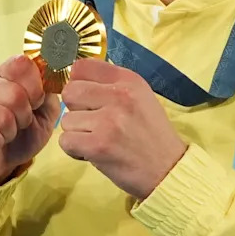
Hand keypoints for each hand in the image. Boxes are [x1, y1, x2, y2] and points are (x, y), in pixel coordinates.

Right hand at [0, 54, 61, 188]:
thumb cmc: (22, 133)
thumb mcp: (45, 113)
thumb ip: (49, 94)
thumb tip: (47, 81)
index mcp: (4, 72)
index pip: (23, 64)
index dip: (36, 88)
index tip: (35, 103)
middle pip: (16, 94)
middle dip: (25, 117)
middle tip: (19, 123)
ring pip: (2, 116)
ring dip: (10, 132)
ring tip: (5, 133)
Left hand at [59, 58, 187, 199]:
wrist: (168, 169)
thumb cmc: (151, 133)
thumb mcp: (140, 97)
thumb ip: (111, 84)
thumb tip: (75, 77)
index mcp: (129, 80)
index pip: (82, 66)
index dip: (77, 82)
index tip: (84, 97)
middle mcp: (119, 95)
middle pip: (70, 91)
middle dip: (75, 110)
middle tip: (91, 122)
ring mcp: (109, 120)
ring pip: (67, 120)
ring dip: (77, 133)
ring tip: (98, 139)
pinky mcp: (99, 145)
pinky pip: (66, 141)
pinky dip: (75, 150)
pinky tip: (93, 152)